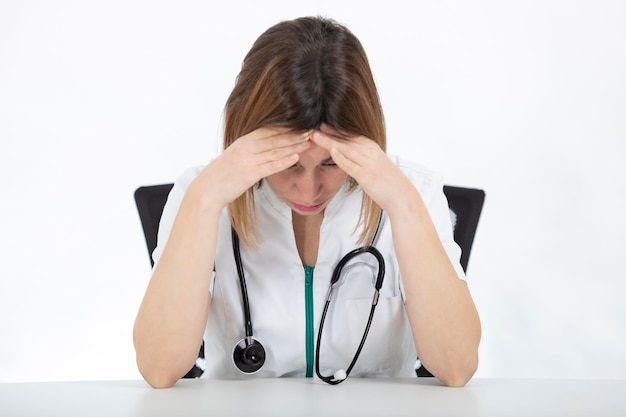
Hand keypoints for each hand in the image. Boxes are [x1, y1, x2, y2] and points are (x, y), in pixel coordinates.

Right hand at [193, 127, 310, 208]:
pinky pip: (270, 166)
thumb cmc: (221, 175)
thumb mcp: (235, 156)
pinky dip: (284, 161)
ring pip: (275, 150)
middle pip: (274, 138)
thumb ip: (249, 149)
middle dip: (294, 134)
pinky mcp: (249, 174)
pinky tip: (295, 157)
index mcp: (243, 141)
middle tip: (311, 130)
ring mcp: (248, 160)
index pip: (268, 130)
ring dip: (293, 146)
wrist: (207, 190)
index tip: (301, 124)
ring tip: (308, 142)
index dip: (286, 127)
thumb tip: (265, 146)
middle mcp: (246, 148)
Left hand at [310, 125, 415, 214]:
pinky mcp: (366, 175)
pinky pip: (351, 165)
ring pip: (345, 149)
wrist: (401, 195)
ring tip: (314, 136)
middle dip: (327, 132)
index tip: (319, 124)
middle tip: (310, 126)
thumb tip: (345, 152)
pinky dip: (341, 158)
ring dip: (329, 141)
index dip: (333, 129)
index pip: (349, 134)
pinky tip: (332, 151)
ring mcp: (368, 162)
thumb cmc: (387, 182)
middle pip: (344, 139)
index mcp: (371, 147)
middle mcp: (369, 151)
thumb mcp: (374, 163)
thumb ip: (361, 156)